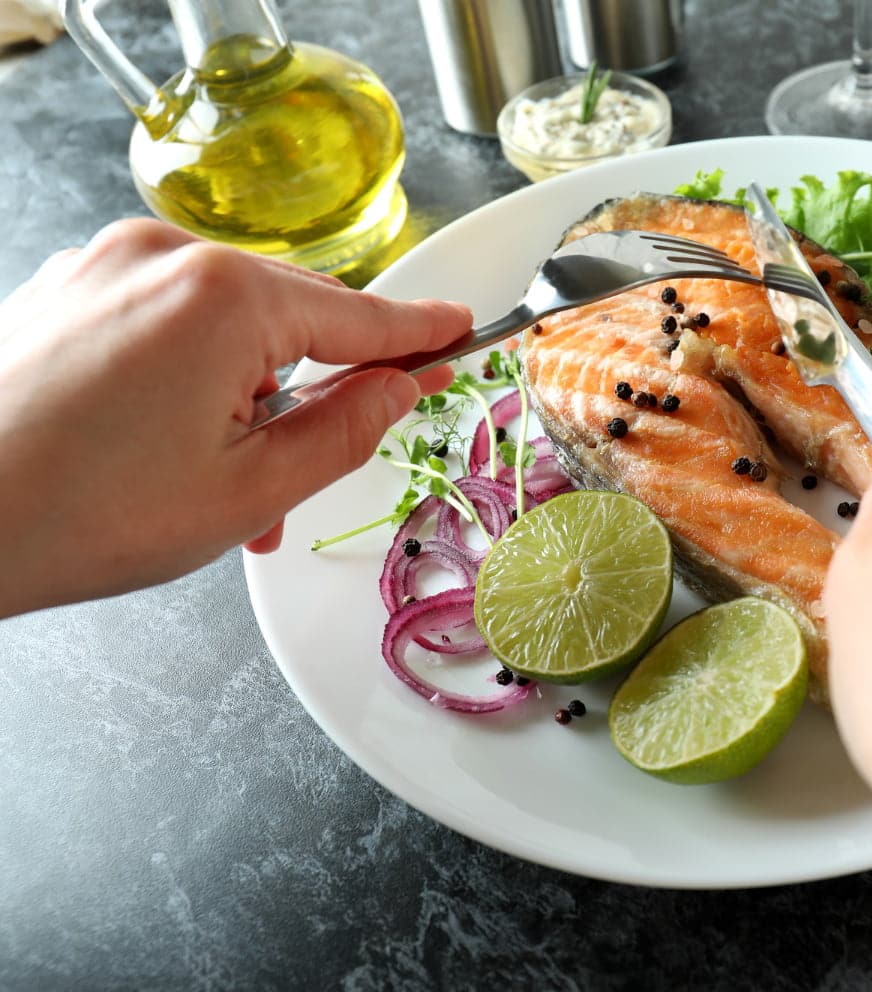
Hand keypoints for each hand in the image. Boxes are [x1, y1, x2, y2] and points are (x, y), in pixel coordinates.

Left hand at [0, 220, 469, 617]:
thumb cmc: (73, 515)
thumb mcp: (249, 491)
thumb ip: (347, 431)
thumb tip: (398, 390)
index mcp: (225, 298)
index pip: (359, 316)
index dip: (419, 334)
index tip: (461, 329)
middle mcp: (164, 257)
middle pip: (291, 316)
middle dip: (310, 395)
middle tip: (296, 483)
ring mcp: (107, 264)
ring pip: (228, 323)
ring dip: (245, 398)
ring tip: (215, 488)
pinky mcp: (70, 286)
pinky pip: (168, 317)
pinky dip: (190, 376)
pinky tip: (168, 447)